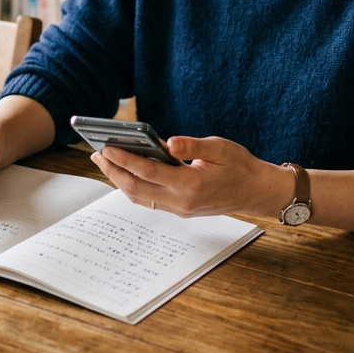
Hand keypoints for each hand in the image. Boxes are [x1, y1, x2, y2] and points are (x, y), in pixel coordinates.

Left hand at [90, 135, 290, 217]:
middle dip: (113, 172)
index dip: (125, 159)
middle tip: (97, 154)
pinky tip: (125, 171)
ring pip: (140, 197)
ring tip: (105, 161)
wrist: (256, 191)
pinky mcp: (180, 210)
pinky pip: (150, 200)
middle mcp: (182, 201)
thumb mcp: (219, 148)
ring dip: (120, 180)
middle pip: (137, 189)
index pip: (148, 172)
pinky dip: (133, 185)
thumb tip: (167, 142)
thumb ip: (192, 145)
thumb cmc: (239, 165)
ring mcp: (180, 209)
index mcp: (191, 184)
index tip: (106, 147)